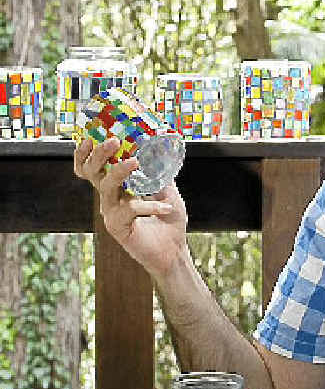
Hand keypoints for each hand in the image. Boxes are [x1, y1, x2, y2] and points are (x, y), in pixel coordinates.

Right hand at [73, 135, 187, 278]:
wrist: (174, 251)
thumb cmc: (170, 222)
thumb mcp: (168, 191)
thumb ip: (162, 173)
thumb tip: (162, 151)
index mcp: (117, 189)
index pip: (93, 168)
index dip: (86, 154)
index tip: (90, 136)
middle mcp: (110, 199)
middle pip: (93, 172)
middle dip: (99, 154)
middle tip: (113, 141)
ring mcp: (111, 213)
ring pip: (106, 187)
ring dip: (120, 172)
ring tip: (136, 162)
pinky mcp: (117, 227)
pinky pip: (129, 209)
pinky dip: (149, 205)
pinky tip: (166, 207)